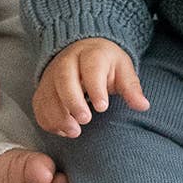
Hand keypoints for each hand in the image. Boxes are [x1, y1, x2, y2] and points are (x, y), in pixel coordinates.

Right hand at [32, 38, 149, 139]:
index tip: (103, 107)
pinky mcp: (42, 89)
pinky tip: (63, 130)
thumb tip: (143, 105)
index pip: (90, 67)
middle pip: (64, 79)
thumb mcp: (122, 69)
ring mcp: (51, 75)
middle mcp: (67, 62)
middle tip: (85, 120)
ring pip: (48, 94)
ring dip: (58, 115)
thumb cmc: (105, 64)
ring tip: (74, 131)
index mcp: (90, 54)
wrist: (81, 50)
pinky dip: (48, 120)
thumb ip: (131, 87)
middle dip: (72, 101)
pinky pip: (39, 105)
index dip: (95, 87)